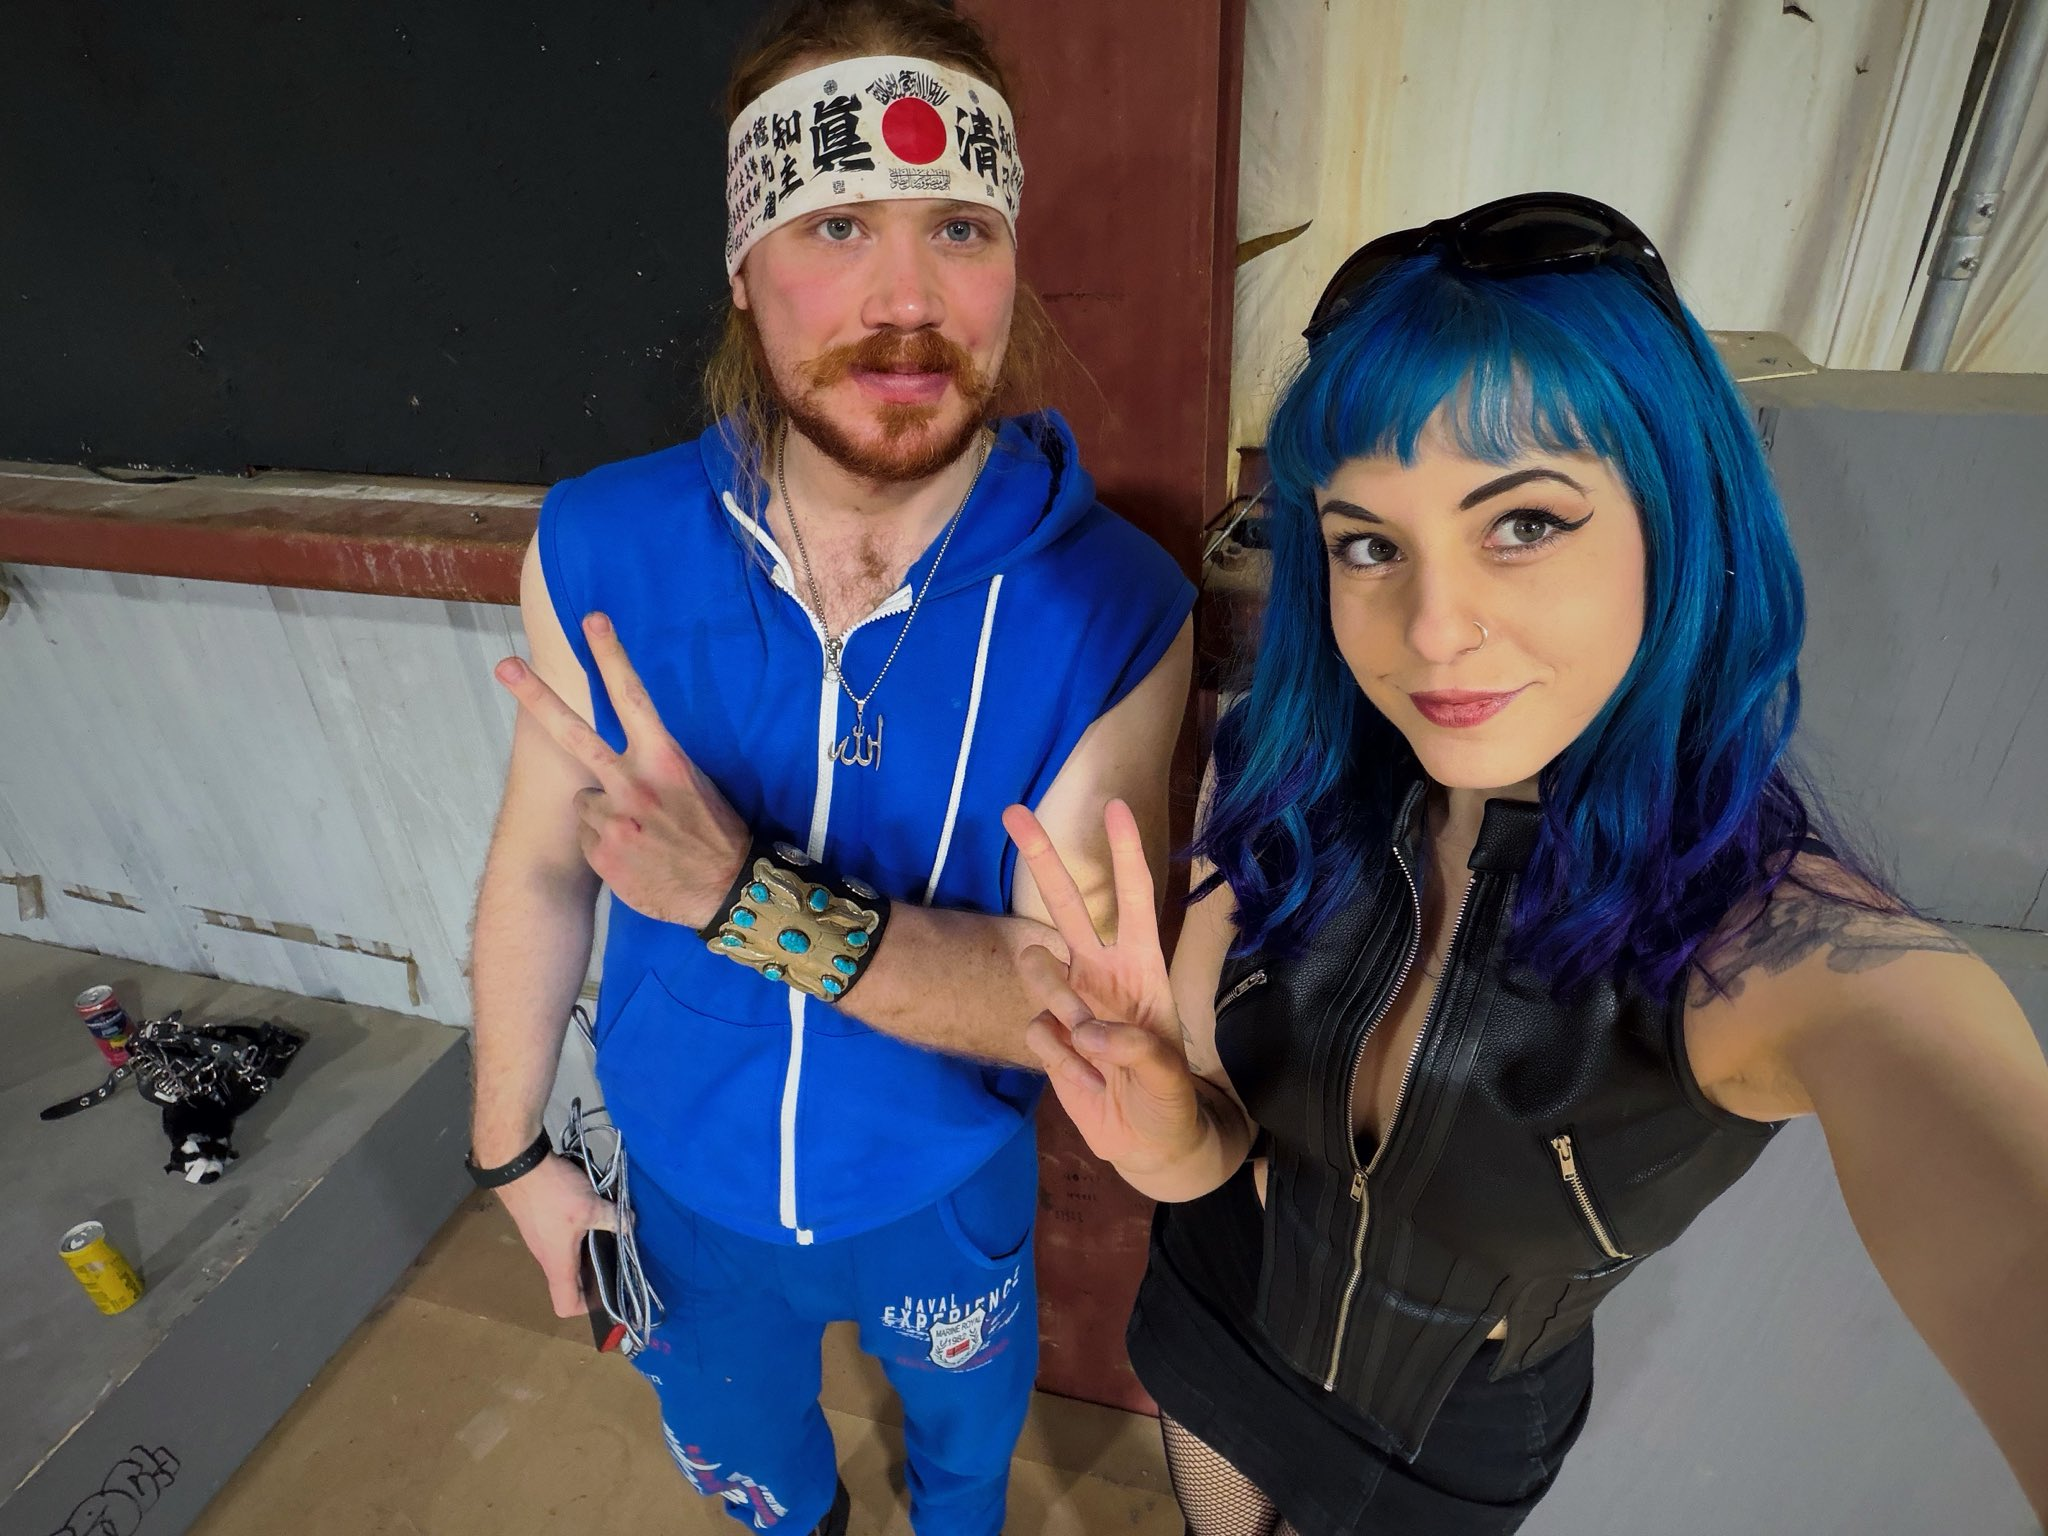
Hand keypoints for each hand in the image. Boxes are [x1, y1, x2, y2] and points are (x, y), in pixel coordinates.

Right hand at [494, 1153, 619, 1317]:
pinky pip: (564, 1238)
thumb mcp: (589, 1206)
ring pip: (569, 1258)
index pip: (566, 1305)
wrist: (518, 1165)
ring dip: (589, 1251)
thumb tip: (630, 1223)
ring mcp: (542, 1239)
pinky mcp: (541, 1222)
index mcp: (558, 1264)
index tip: (609, 1291)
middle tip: (620, 1259)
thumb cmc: (552, 1194)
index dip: (587, 1307)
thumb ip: (612, 1218)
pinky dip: (580, 1233)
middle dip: (595, 1275)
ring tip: (612, 1235)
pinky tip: (596, 1213)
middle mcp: (548, 1257)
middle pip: (571, 1282)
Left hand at [495, 613, 747, 928]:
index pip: (632, 698)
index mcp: (664, 759)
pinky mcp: (600, 851)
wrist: (726, 891)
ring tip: (640, 832)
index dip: (610, 656)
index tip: (591, 620)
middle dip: (536, 697)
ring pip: (587, 799)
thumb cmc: (716, 833)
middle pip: (574, 733)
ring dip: (605, 811)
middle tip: (504, 666)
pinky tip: (634, 854)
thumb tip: (623, 755)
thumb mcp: (696, 784)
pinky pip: (590, 835)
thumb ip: (656, 764)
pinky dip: (606, 843)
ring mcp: (612, 818)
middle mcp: (632, 782)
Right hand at [1002, 799, 1205, 1175]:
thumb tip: (1087, 1029)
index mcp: (1143, 968)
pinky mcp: (1045, 1034)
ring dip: (1061, 1007)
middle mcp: (1102, 972)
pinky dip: (1060, 1060)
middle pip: (1066, 904)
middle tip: (1012, 811)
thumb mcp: (1169, 1080)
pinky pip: (1036, 1030)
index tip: (1115, 808)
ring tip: (1091, 1050)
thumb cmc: (1170, 1102)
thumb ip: (1138, 1050)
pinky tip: (1086, 1080)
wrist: (1145, 1143)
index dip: (1125, 855)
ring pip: (1039, 969)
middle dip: (1041, 857)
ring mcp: (1071, 1001)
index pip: (1135, 900)